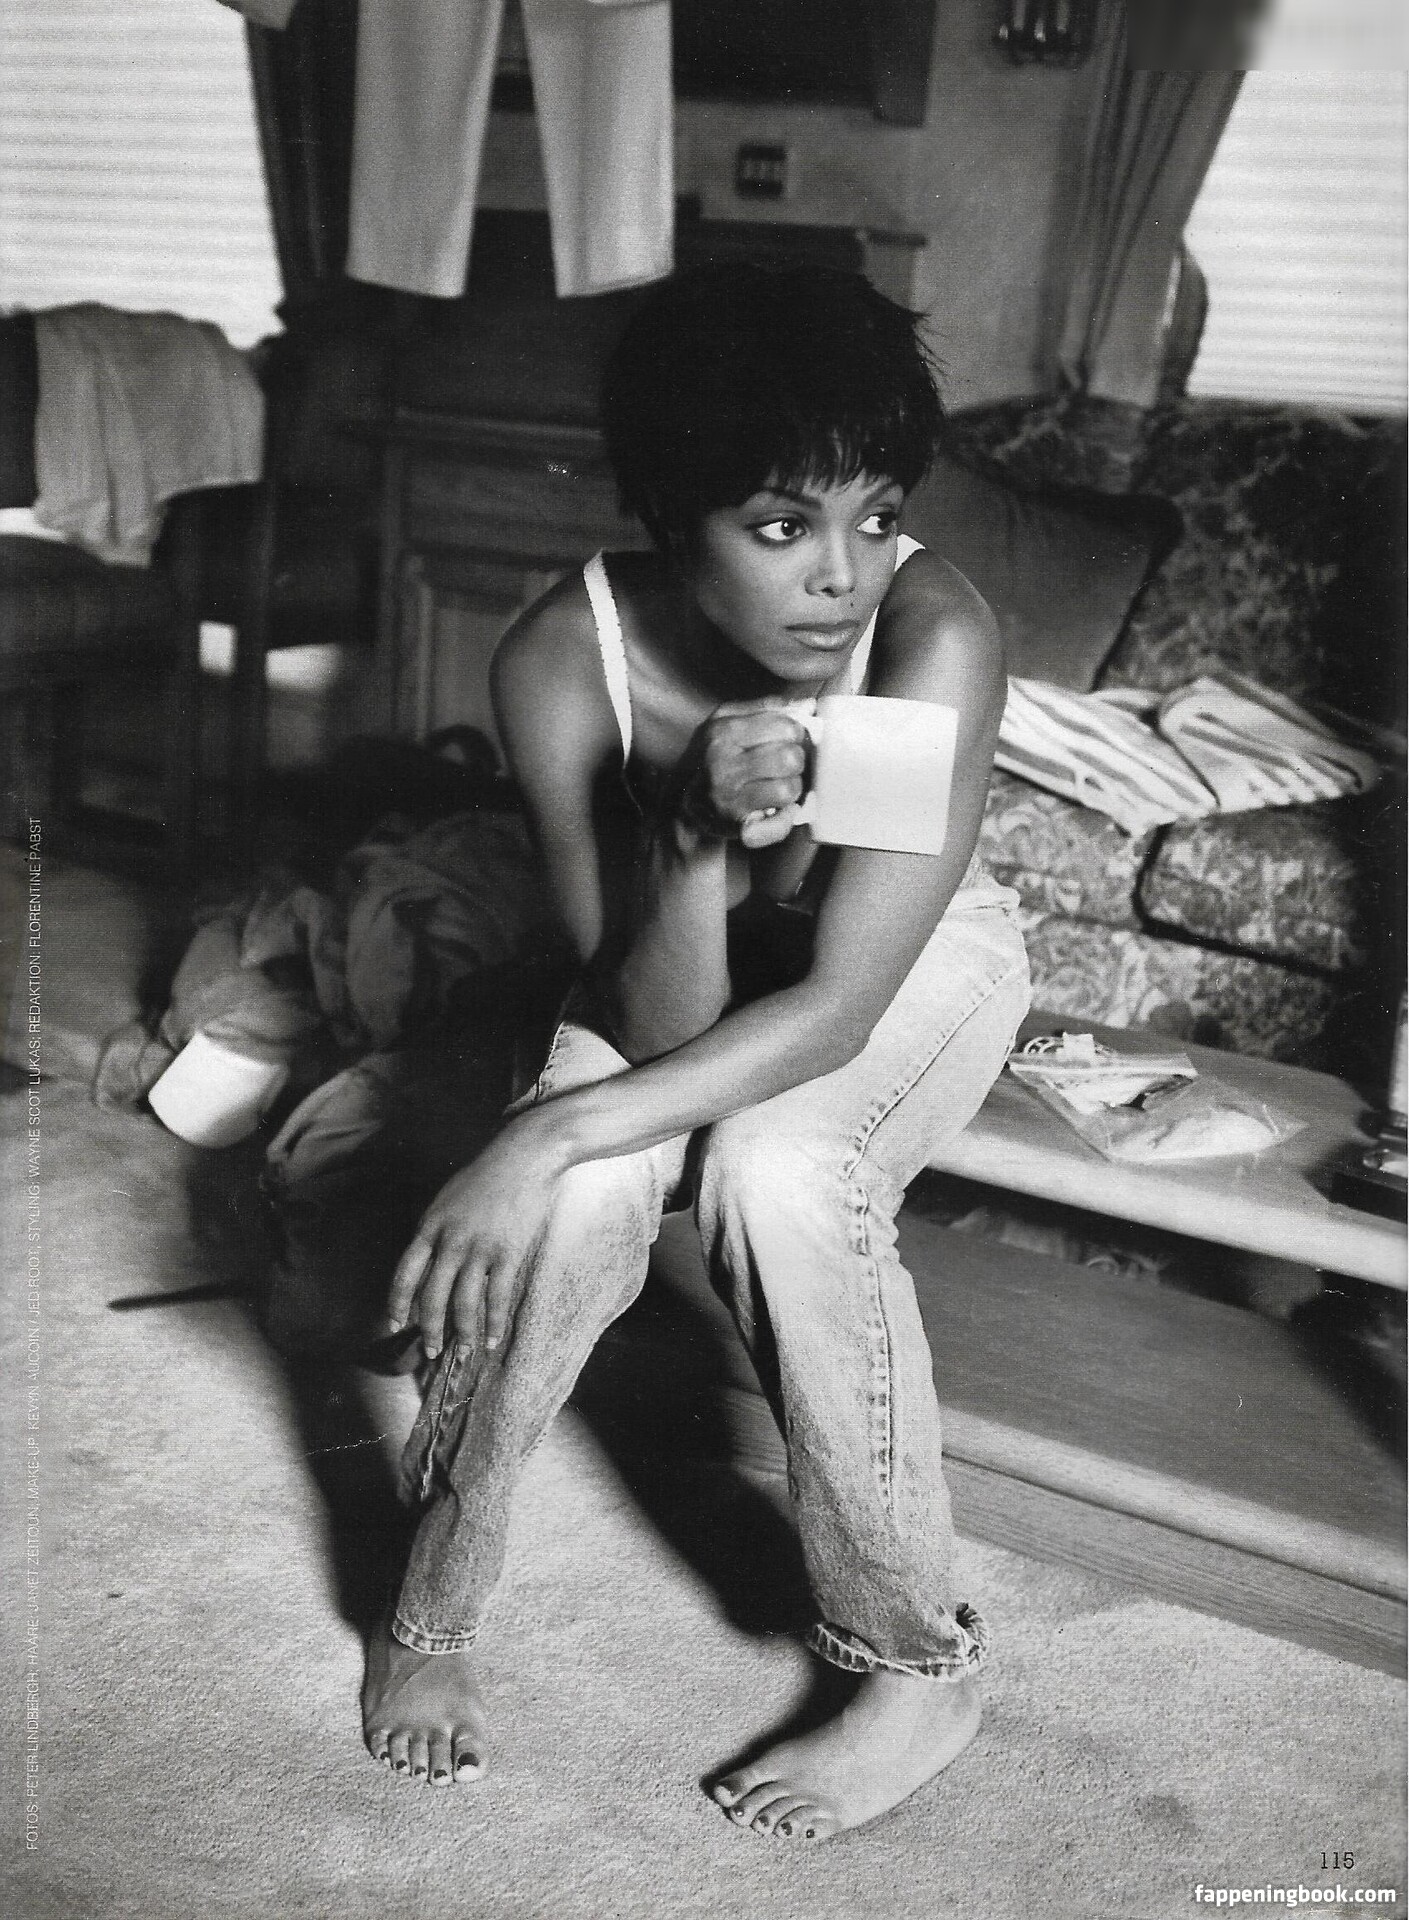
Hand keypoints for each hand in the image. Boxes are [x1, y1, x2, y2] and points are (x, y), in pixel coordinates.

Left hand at [386, 1114, 568, 1361]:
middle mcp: (450, 1241)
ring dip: (463, 1333)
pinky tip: (492, 1339)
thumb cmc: (485, 1174)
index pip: (405, 1274)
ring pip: (464, 1303)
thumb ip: (434, 1230)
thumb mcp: (446, 1199)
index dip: (398, 1302)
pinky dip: (493, 1322)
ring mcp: (480, 1249)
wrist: (523, 1155)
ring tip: (465, 1353)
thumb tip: (426, 1263)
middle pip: (432, 1296)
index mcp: (430, 1226)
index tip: (396, 1323)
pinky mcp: (508, 1253)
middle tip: (431, 1351)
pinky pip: (497, 1297)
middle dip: (429, 1329)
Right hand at [672, 698, 812, 850]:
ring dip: (790, 787)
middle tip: (783, 766)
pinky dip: (785, 812)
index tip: (786, 741)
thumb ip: (766, 708)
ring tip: (776, 785)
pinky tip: (775, 806)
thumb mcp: (727, 722)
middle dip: (794, 762)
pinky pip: (781, 817)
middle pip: (790, 757)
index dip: (795, 734)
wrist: (683, 803)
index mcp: (723, 731)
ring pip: (789, 788)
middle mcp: (722, 762)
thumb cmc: (713, 758)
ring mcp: (727, 794)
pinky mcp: (736, 822)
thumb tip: (807, 705)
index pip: (785, 727)